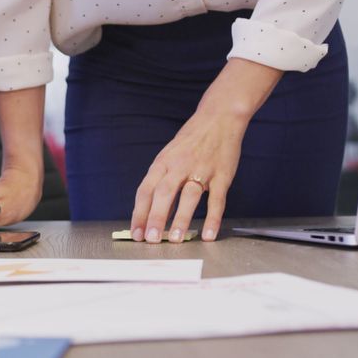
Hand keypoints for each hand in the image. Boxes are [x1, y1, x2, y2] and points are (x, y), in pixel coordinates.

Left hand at [130, 59, 282, 242]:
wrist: (219, 117)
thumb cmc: (191, 141)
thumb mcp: (170, 156)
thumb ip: (162, 183)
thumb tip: (153, 213)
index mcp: (163, 162)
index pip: (146, 190)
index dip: (139, 213)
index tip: (135, 233)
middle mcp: (179, 166)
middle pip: (163, 193)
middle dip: (155, 217)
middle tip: (150, 239)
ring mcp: (202, 170)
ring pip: (189, 196)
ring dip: (181, 219)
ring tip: (175, 240)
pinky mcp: (222, 175)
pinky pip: (216, 200)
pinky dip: (212, 218)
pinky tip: (207, 235)